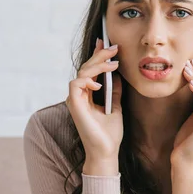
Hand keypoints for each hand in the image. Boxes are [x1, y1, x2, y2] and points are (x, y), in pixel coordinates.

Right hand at [65, 38, 122, 161]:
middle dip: (100, 55)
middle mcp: (80, 95)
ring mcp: (76, 99)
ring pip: (82, 73)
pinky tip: (99, 83)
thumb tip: (118, 75)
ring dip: (97, 65)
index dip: (97, 55)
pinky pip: (76, 84)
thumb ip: (114, 91)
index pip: (91, 70)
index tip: (107, 43)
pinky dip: (87, 80)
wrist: (107, 151)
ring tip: (113, 63)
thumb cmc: (110, 133)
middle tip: (114, 47)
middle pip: (86, 68)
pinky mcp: (74, 105)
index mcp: (88, 94)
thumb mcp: (116, 106)